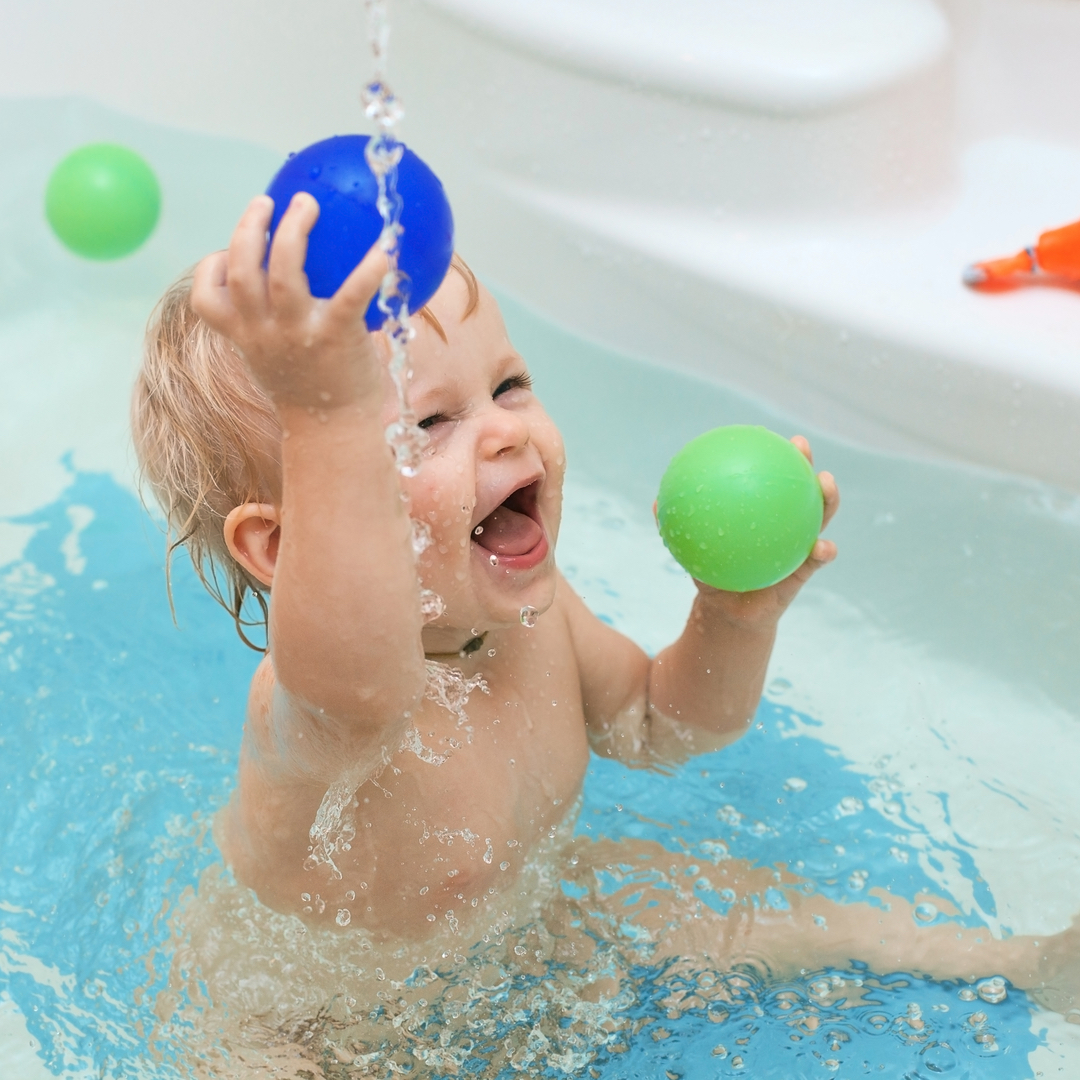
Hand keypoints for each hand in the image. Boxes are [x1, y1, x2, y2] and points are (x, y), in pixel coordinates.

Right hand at [190, 193, 388, 408]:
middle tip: (267, 202)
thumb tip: (299, 295)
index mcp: (245, 337)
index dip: (211, 269)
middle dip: (249, 227)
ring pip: (282, 270)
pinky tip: (386, 249)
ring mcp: (297, 333)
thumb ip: (276, 330)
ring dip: (292, 230)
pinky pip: (351, 295)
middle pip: (242, 268)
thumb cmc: (313, 393)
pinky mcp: (335, 337)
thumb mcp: (280, 363)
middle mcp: (264, 332)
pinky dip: (368, 270)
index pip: (206, 298)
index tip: (226, 252)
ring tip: (305, 205)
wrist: (335, 434)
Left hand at [689, 435, 838, 627]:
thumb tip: (655, 503)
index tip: (765, 434)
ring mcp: (798, 545)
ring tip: (826, 483)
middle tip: (801, 445)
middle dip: (805, 463)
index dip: (770, 455)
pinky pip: (817, 561)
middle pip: (799, 488)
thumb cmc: (713, 576)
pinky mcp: (804, 572)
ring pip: (819, 517)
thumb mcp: (694, 550)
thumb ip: (679, 526)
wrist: (728, 615)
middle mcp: (783, 524)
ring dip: (828, 499)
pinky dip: (823, 552)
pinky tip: (823, 547)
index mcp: (760, 514)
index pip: (768, 478)